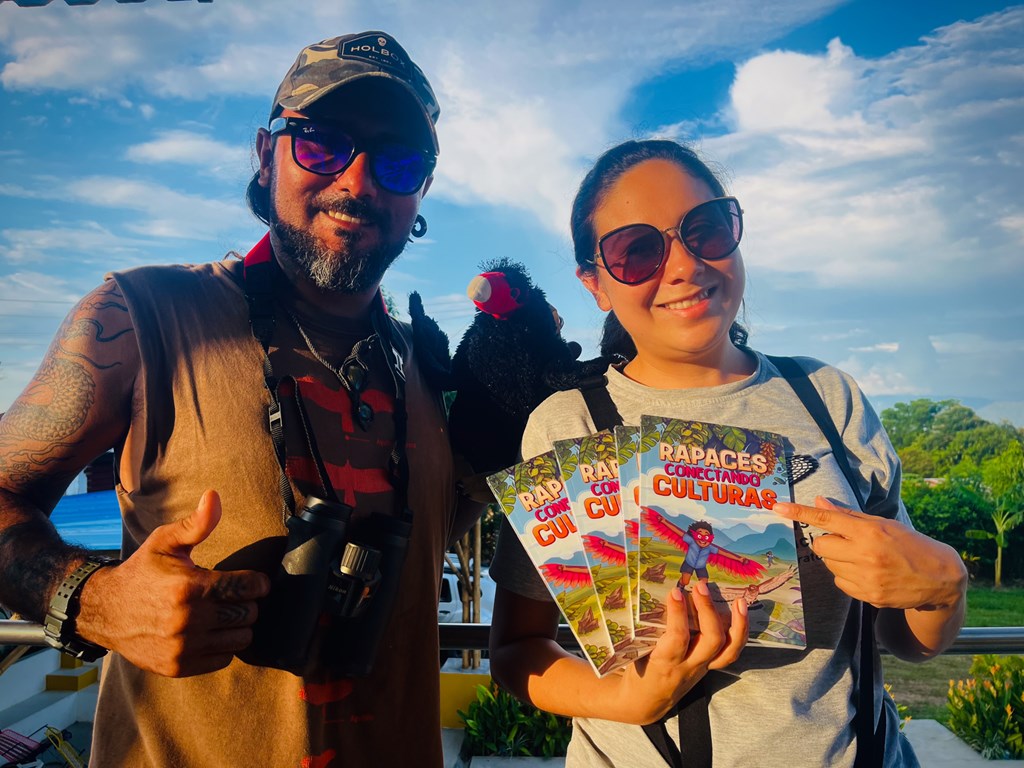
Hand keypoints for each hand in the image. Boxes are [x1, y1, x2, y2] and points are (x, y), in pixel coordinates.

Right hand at [77, 490, 270, 676]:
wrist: (105, 611)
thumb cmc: (143, 571)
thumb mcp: (165, 542)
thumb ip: (196, 523)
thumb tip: (214, 496)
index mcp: (189, 587)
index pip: (248, 588)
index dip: (256, 583)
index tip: (252, 581)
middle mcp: (188, 620)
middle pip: (248, 614)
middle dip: (247, 603)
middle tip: (234, 596)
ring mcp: (183, 647)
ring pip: (241, 639)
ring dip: (238, 625)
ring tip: (224, 613)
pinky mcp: (178, 667)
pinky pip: (224, 659)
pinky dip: (223, 646)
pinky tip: (210, 631)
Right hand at [613, 581, 747, 724]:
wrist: (647, 701)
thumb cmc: (639, 670)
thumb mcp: (637, 651)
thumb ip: (649, 628)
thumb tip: (663, 593)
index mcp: (666, 662)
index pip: (678, 637)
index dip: (678, 613)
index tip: (675, 591)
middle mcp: (689, 666)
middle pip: (710, 640)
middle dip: (709, 611)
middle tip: (700, 586)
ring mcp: (703, 668)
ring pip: (729, 650)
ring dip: (737, 624)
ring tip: (738, 601)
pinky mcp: (711, 667)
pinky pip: (731, 653)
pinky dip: (740, 632)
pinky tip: (741, 613)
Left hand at [773, 497, 965, 610]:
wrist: (939, 578)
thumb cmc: (909, 544)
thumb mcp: (882, 524)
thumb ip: (848, 516)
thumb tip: (818, 502)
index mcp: (869, 532)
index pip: (826, 520)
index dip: (799, 513)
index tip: (776, 508)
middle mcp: (865, 555)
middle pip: (821, 546)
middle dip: (829, 543)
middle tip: (848, 542)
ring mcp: (866, 578)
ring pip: (829, 566)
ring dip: (839, 560)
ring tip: (864, 559)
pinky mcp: (868, 596)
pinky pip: (840, 583)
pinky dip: (847, 577)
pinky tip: (868, 573)